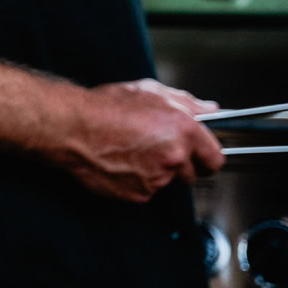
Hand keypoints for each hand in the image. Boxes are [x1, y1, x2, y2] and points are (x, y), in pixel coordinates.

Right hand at [53, 78, 222, 202]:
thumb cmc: (107, 106)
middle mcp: (175, 157)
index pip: (215, 158)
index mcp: (183, 130)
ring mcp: (158, 179)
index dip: (206, 156)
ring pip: (167, 182)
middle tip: (155, 147)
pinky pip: (147, 191)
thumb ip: (187, 102)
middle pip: (192, 174)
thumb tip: (210, 110)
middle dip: (178, 164)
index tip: (198, 153)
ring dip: (156, 171)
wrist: (73, 128)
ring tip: (131, 150)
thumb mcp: (149, 91)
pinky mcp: (140, 195)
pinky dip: (137, 180)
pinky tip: (121, 162)